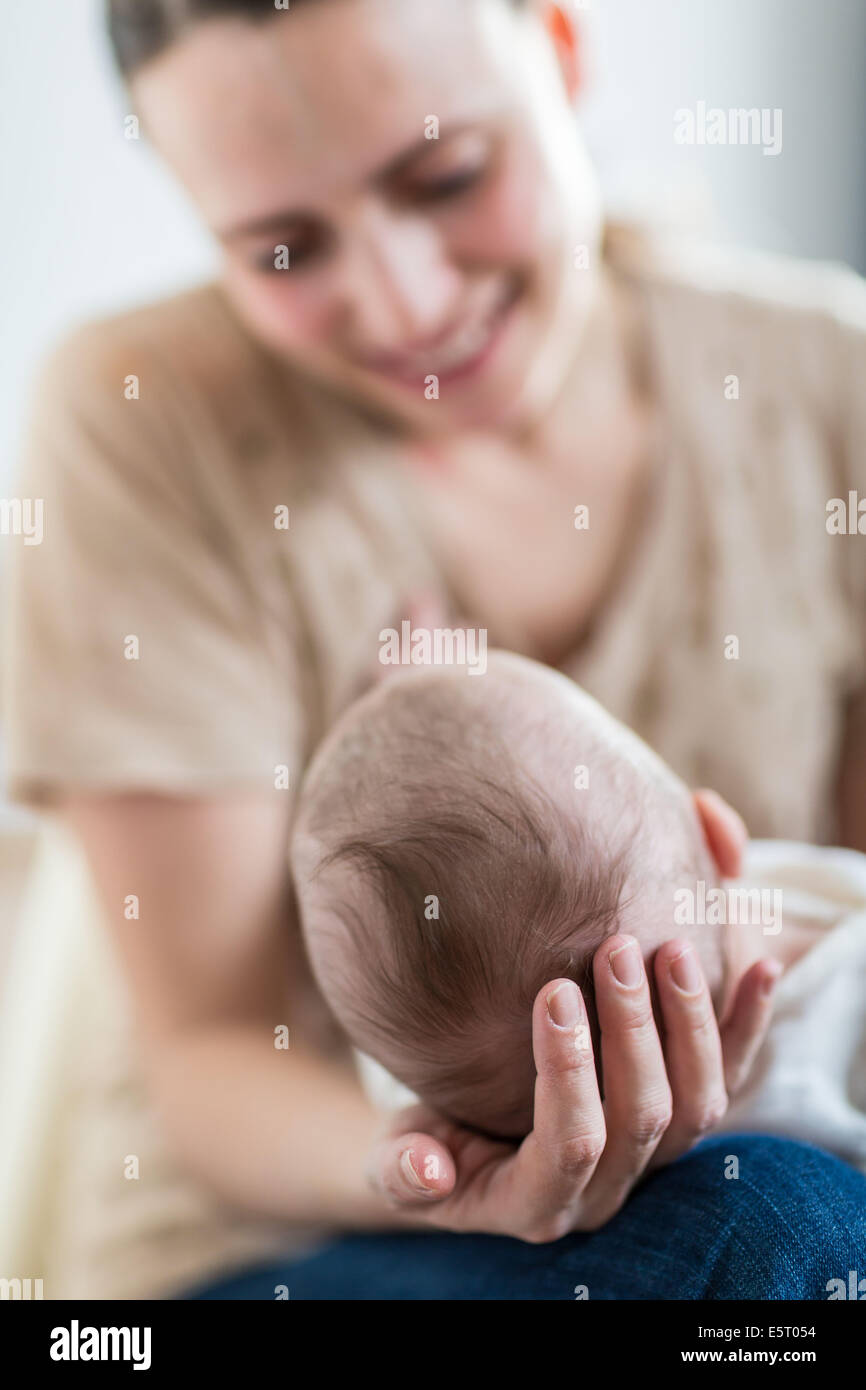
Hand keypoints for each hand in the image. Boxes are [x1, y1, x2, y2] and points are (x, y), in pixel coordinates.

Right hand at [365, 934, 779, 1239]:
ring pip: (699, 1105)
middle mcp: (608, 1187)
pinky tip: (759, 965)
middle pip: (643, 1117)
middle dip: (633, 1029)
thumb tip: (425, 1166)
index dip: (568, 1072)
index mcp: (538, 1201)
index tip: (553, 990)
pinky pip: (729, 1077)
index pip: (570, 1144)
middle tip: (615, 948)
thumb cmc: (431, 1139)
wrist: (470, 1140)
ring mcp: (652, 1155)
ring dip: (690, 1022)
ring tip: (670, 947)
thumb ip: (404, 1169)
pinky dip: (746, 1023)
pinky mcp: (681, 1116)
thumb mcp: (397, 1159)